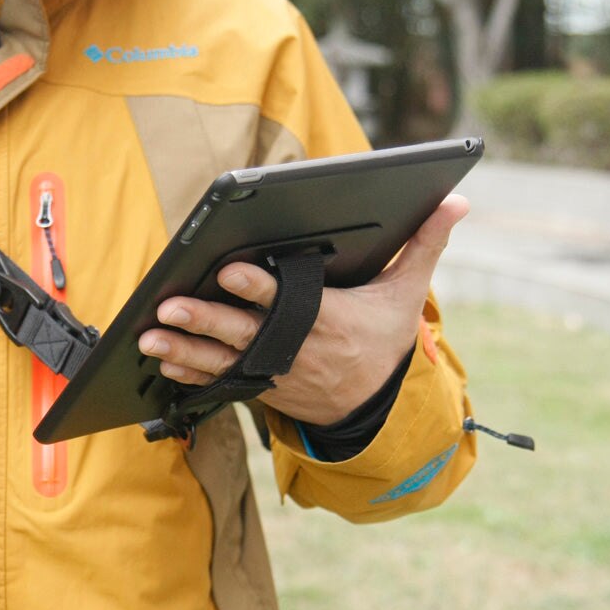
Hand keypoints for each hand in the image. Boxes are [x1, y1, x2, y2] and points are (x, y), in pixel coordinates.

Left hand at [137, 193, 469, 424]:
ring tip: (151, 338)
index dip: (258, 287)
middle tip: (171, 307)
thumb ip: (424, 246)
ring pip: (223, 360)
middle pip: (244, 332)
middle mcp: (294, 349)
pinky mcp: (261, 387)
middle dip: (206, 320)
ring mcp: (274, 372)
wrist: (376, 408)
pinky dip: (192, 373)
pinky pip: (221, 382)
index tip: (230, 272)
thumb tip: (458, 200)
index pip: (287, 299)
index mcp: (326, 320)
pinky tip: (163, 363)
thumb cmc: (385, 342)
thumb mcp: (407, 296)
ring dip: (185, 350)